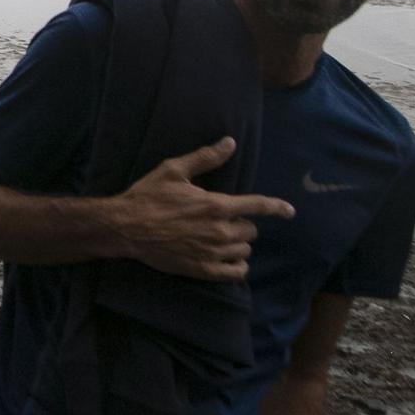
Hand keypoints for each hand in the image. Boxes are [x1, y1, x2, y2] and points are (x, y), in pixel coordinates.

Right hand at [111, 137, 295, 280]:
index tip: (289, 211)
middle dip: (241, 224)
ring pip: (244, 250)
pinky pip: (236, 272)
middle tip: (222, 220)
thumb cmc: (148, 196)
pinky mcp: (204, 269)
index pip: (258, 206)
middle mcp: (220, 230)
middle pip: (251, 231)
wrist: (125, 227)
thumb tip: (230, 143)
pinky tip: (227, 258)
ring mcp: (213, 252)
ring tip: (220, 238)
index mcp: (216, 205)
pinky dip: (237, 265)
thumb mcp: (173, 170)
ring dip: (237, 243)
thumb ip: (205, 158)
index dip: (277, 208)